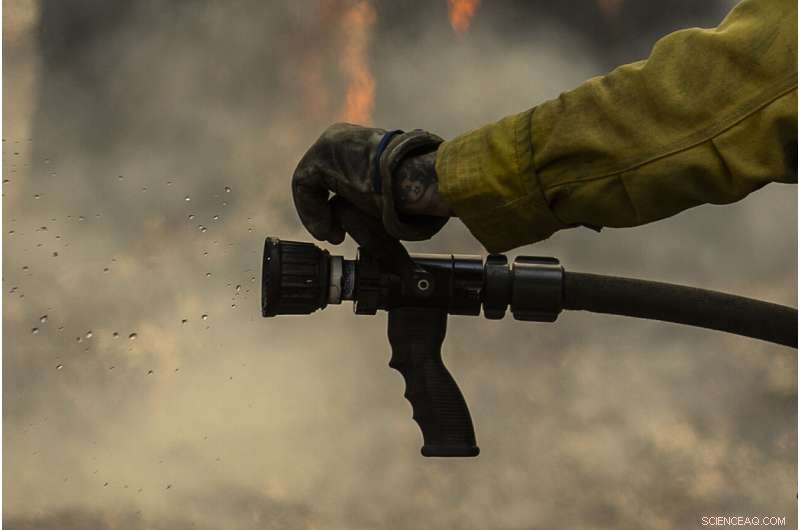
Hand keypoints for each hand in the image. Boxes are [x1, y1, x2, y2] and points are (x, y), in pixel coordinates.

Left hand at [292, 123, 450, 245]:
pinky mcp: (320, 157)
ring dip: (317, 213)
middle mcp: (342, 136)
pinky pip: (304, 186)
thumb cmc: (412, 190)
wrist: (415, 178)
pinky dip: (312, 212)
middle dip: (325, 207)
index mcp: (360, 141)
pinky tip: (327, 229)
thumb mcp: (391, 187)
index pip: (336, 172)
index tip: (344, 227)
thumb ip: (374, 192)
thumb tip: (378, 214)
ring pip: (310, 183)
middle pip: (320, 177)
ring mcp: (329, 144)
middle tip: (335, 232)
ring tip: (332, 234)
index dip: (337, 202)